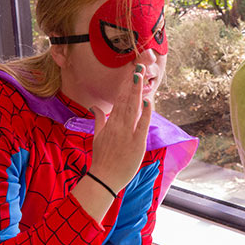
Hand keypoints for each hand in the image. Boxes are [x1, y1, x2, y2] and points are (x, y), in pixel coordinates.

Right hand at [90, 67, 152, 193]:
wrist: (104, 179)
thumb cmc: (101, 159)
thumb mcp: (97, 137)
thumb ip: (99, 120)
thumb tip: (95, 107)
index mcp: (110, 123)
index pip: (118, 99)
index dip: (124, 85)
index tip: (129, 71)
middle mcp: (118, 125)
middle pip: (126, 100)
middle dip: (132, 82)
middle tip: (137, 65)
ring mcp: (128, 133)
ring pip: (133, 108)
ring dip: (137, 91)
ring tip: (141, 75)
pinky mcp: (137, 143)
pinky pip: (143, 124)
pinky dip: (146, 112)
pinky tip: (148, 100)